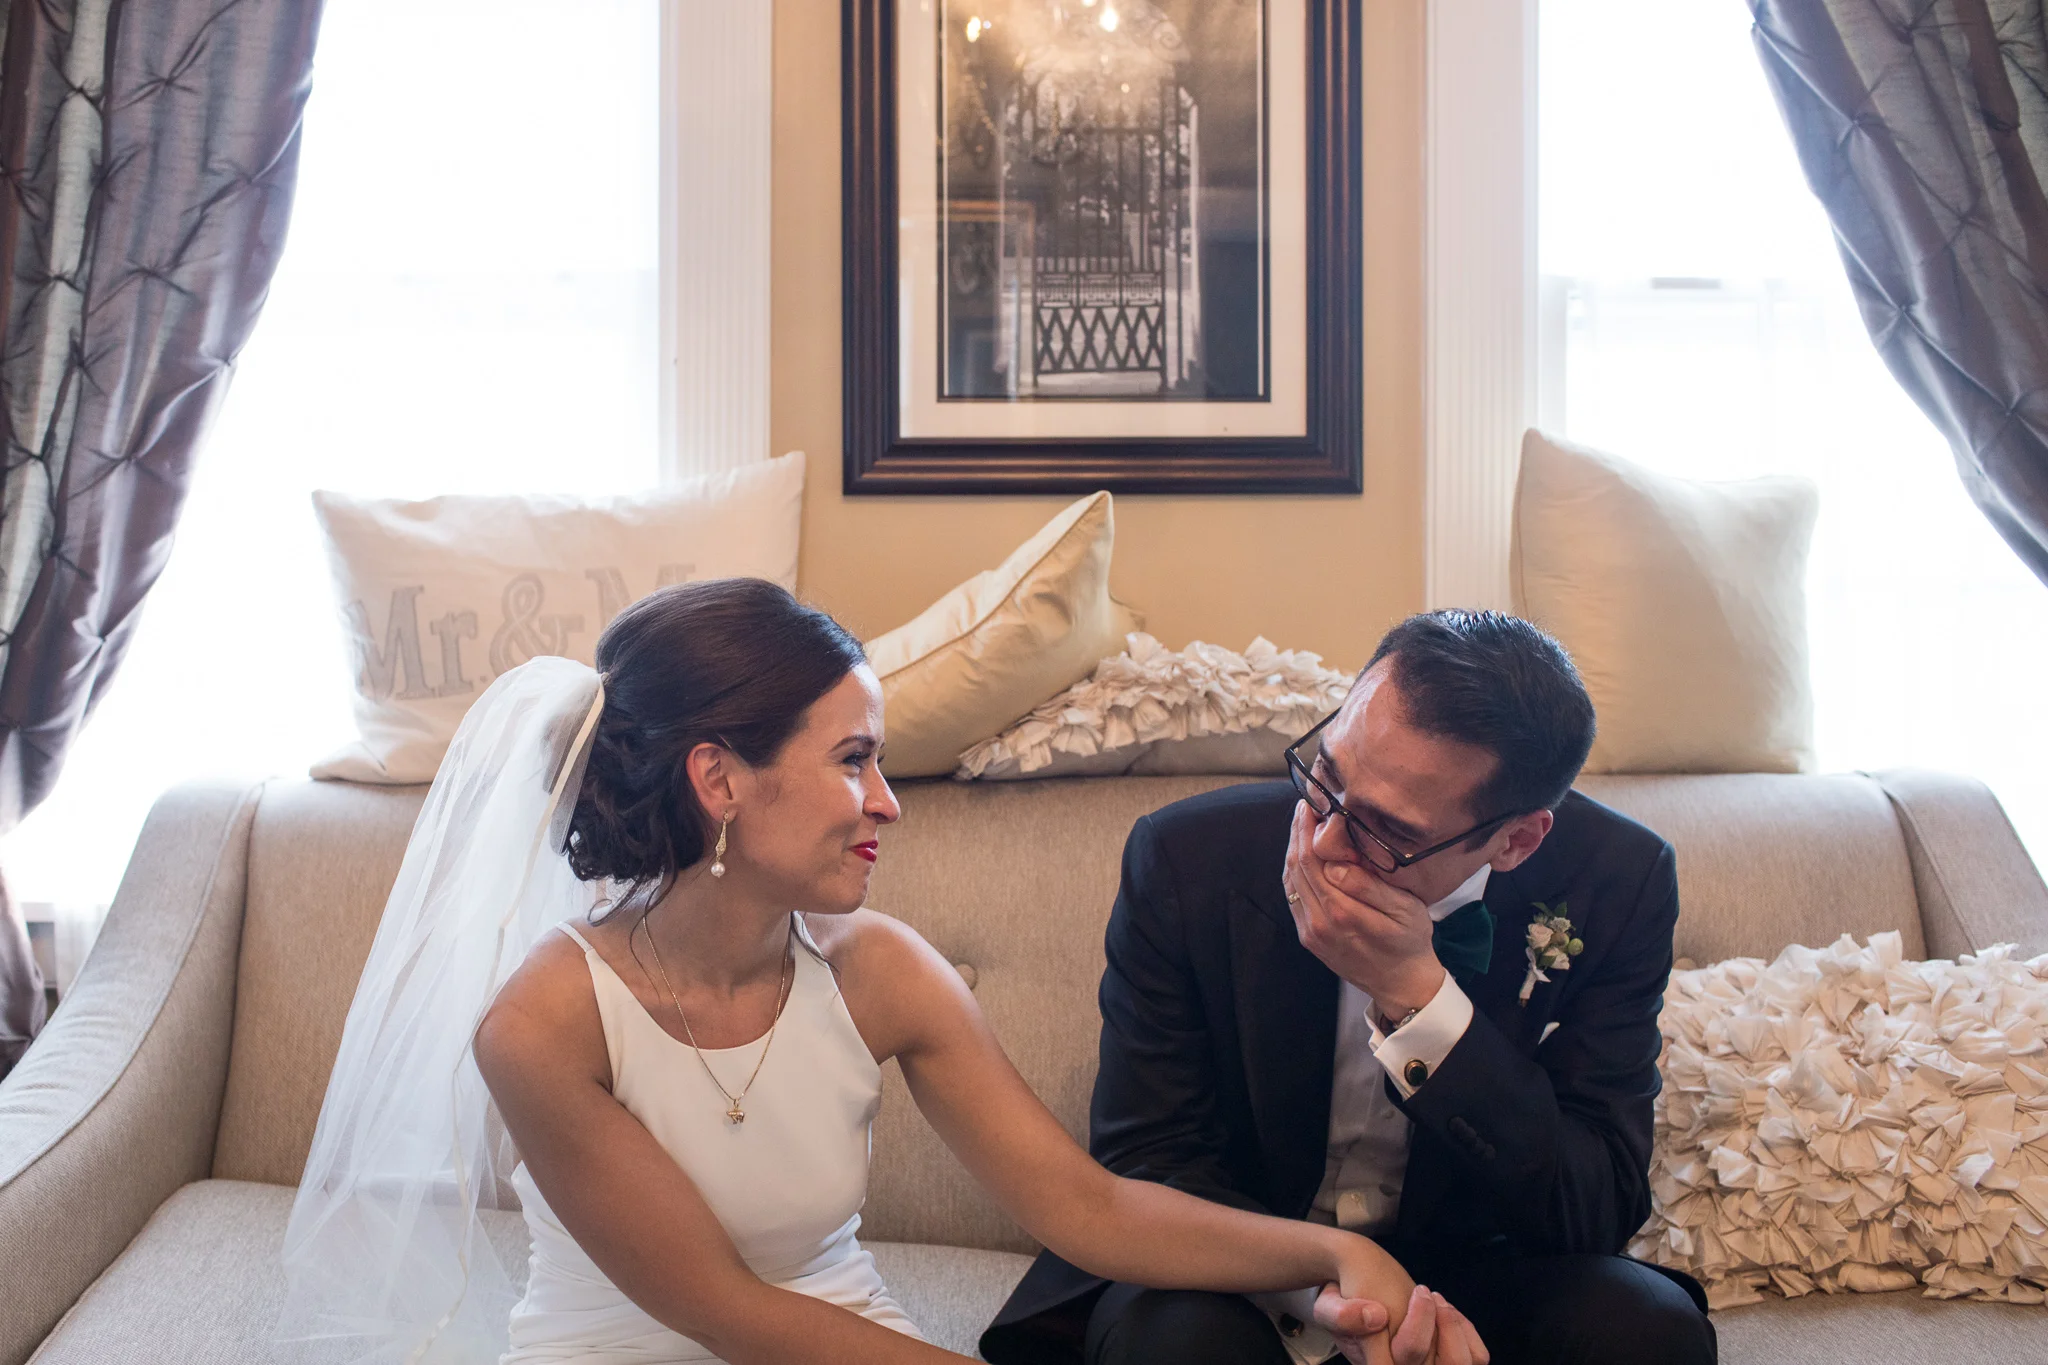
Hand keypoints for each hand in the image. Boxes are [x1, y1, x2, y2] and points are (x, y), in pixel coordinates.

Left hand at [1284, 800, 1445, 1017]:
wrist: (1402, 983)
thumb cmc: (1410, 941)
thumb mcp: (1404, 910)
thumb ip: (1368, 886)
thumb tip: (1335, 862)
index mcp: (1342, 911)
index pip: (1312, 859)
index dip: (1308, 829)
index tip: (1312, 804)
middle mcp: (1319, 921)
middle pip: (1297, 867)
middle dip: (1298, 832)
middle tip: (1304, 805)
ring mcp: (1310, 931)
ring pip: (1291, 881)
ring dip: (1292, 849)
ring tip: (1301, 822)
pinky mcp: (1308, 937)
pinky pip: (1293, 897)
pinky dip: (1293, 872)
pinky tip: (1301, 854)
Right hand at [1315, 1283, 1487, 1364]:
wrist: (1356, 1289)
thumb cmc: (1344, 1299)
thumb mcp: (1328, 1304)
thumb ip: (1341, 1315)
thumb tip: (1376, 1317)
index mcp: (1377, 1364)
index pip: (1411, 1356)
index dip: (1422, 1323)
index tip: (1418, 1291)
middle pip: (1446, 1364)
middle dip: (1445, 1324)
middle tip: (1425, 1292)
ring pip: (1461, 1363)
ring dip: (1455, 1327)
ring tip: (1435, 1300)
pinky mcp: (1444, 1359)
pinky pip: (1475, 1357)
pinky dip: (1466, 1330)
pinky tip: (1445, 1309)